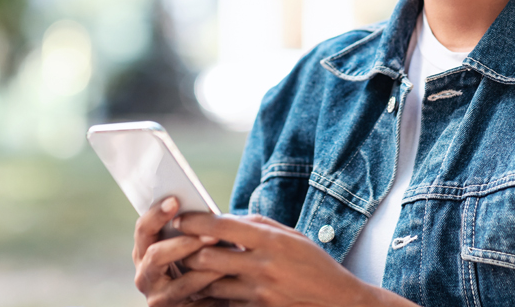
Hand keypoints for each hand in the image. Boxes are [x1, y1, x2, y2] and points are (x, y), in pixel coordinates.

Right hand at [133, 197, 225, 305]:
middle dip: (187, 242)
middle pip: (156, 255)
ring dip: (208, 268)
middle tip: (213, 234)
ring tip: (231, 257)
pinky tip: (231, 278)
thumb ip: (193, 229)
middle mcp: (145, 275)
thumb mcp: (192, 244)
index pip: (143, 229)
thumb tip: (210, 212)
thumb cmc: (201, 262)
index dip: (157, 214)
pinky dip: (215, 288)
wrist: (208, 299)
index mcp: (145, 251)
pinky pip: (197, 301)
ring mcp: (158, 297)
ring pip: (181, 282)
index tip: (175, 200)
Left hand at [175, 213, 405, 306]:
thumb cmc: (316, 265)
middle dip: (187, 248)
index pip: (222, 227)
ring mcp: (258, 293)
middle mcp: (262, 267)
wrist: (339, 303)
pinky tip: (206, 284)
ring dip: (195, 273)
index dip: (196, 220)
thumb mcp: (293, 236)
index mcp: (272, 242)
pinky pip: (223, 301)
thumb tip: (228, 219)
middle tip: (175, 241)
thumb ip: (259, 226)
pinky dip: (211, 292)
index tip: (181, 217)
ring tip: (185, 263)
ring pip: (209, 282)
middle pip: (207, 256)